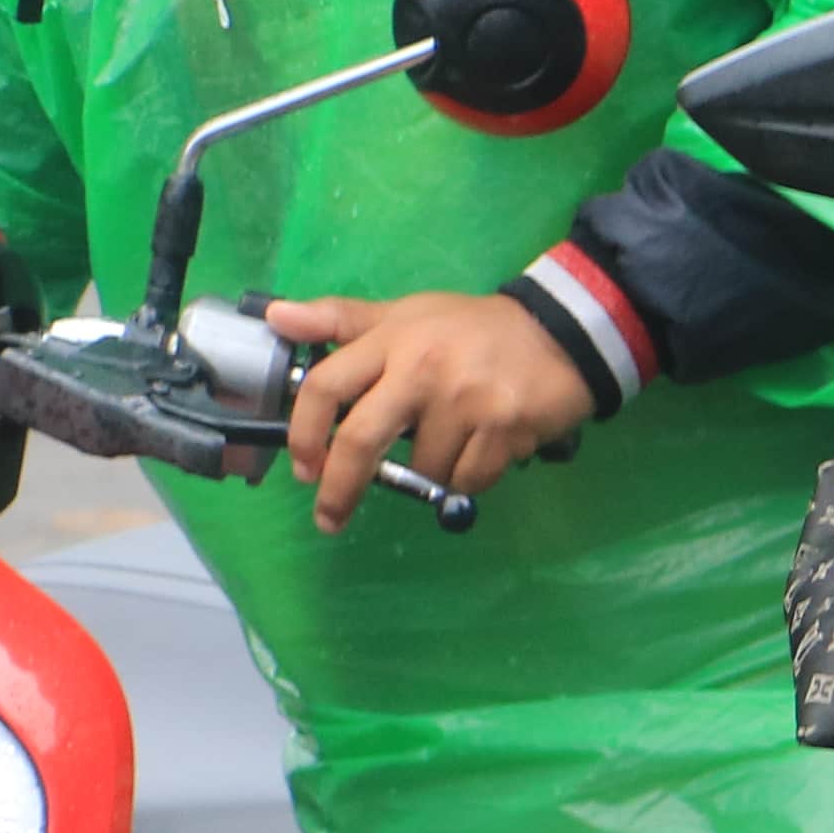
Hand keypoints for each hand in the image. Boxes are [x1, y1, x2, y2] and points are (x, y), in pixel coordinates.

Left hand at [268, 291, 596, 532]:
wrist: (557, 332)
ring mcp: (464, 400)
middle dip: (339, 489)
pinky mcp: (503, 428)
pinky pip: (467, 479)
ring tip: (451, 443)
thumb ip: (340, 319)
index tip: (303, 468)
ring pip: (422, 470)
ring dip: (430, 472)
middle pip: (360, 441)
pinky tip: (482, 448)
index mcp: (391, 340)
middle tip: (330, 518)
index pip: (326, 385)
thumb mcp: (404, 314)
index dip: (303, 433)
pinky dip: (468, 476)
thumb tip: (276, 316)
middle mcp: (421, 369)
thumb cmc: (467, 329)